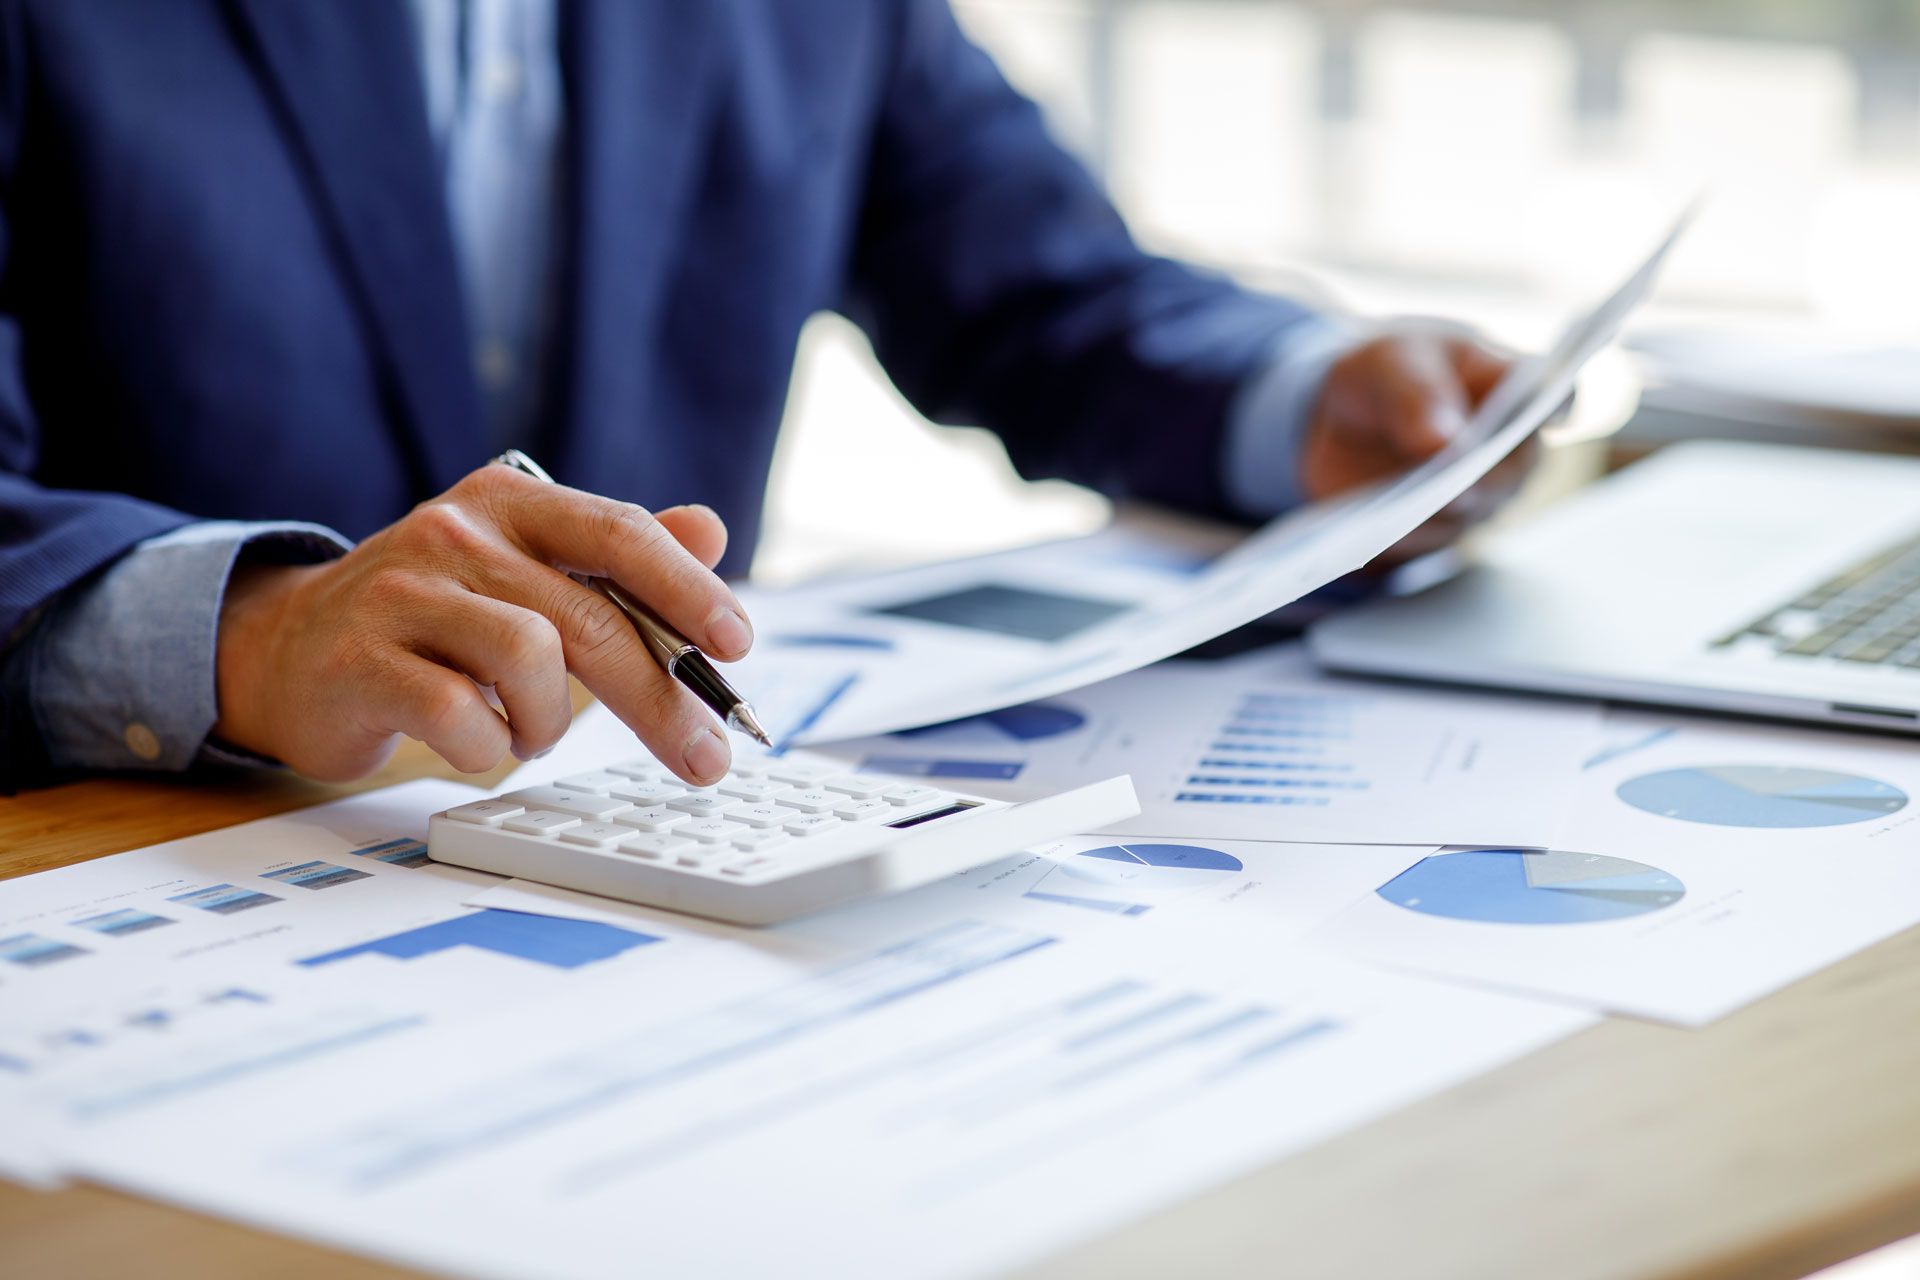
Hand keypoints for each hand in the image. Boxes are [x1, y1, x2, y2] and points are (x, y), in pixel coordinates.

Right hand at [213, 466, 751, 783]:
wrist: (289, 648)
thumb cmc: (433, 617)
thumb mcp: (526, 570)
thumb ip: (616, 556)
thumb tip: (710, 527)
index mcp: (511, 501)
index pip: (620, 532)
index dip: (688, 589)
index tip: (739, 645)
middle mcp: (456, 531)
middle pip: (589, 615)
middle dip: (660, 697)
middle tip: (704, 757)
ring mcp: (402, 592)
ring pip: (529, 658)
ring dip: (551, 719)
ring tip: (531, 730)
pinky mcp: (359, 658)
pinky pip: (458, 713)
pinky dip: (488, 744)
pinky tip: (479, 740)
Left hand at [1302, 328, 1535, 565]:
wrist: (1345, 418)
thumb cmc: (1388, 373)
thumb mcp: (1390, 365)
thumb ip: (1417, 395)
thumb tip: (1447, 444)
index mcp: (1511, 382)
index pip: (1553, 395)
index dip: (1556, 407)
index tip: (1548, 416)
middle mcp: (1512, 444)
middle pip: (1515, 467)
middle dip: (1482, 475)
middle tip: (1451, 482)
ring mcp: (1484, 492)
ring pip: (1475, 510)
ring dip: (1440, 509)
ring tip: (1402, 506)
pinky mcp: (1445, 527)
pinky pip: (1431, 539)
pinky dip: (1405, 533)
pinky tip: (1376, 525)